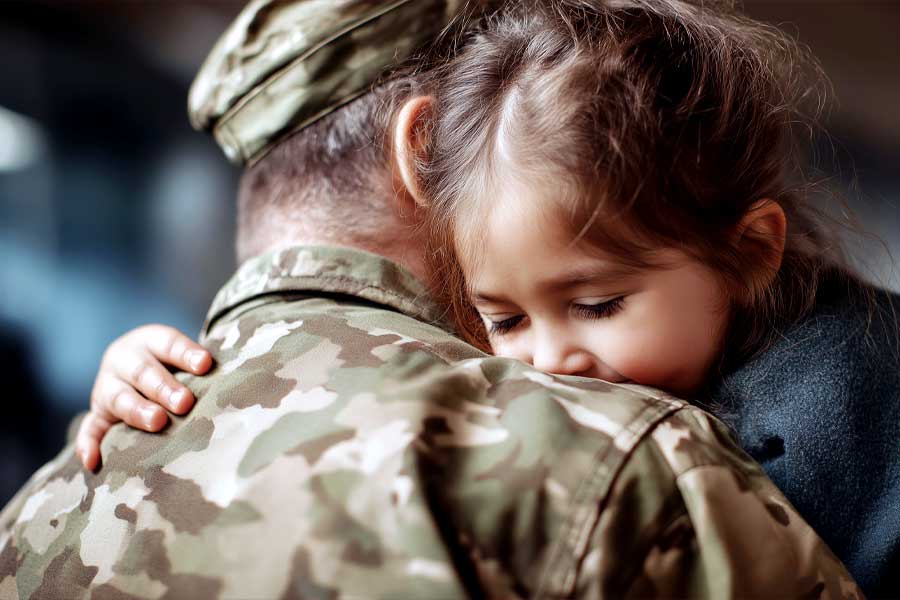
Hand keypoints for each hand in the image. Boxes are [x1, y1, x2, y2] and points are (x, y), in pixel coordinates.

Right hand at [77, 324, 211, 470]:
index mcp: (149, 341)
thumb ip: (201, 367)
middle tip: (185, 402)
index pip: (168, 344)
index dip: (185, 354)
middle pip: (144, 373)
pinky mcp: (98, 413)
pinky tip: (93, 462)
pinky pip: (90, 429)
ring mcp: (107, 388)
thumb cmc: (175, 365)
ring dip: (138, 411)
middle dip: (164, 388)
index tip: (205, 364)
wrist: (137, 363)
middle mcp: (124, 360)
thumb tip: (232, 384)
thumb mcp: (183, 355)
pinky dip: (88, 444)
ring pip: (119, 398)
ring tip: (158, 422)